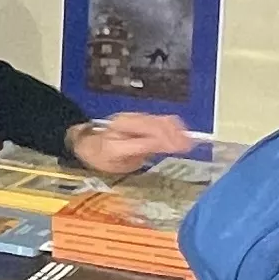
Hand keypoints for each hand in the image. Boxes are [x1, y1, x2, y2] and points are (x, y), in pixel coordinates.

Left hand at [66, 113, 188, 176]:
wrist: (89, 143)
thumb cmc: (104, 158)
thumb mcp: (121, 164)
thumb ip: (141, 154)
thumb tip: (164, 147)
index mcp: (117, 141)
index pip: (146, 140)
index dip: (166, 143)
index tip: (183, 148)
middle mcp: (124, 124)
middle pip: (154, 126)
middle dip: (174, 135)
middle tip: (189, 145)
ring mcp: (131, 117)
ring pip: (157, 119)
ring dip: (175, 128)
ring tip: (188, 140)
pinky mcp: (137, 115)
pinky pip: (156, 117)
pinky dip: (170, 124)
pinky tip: (180, 132)